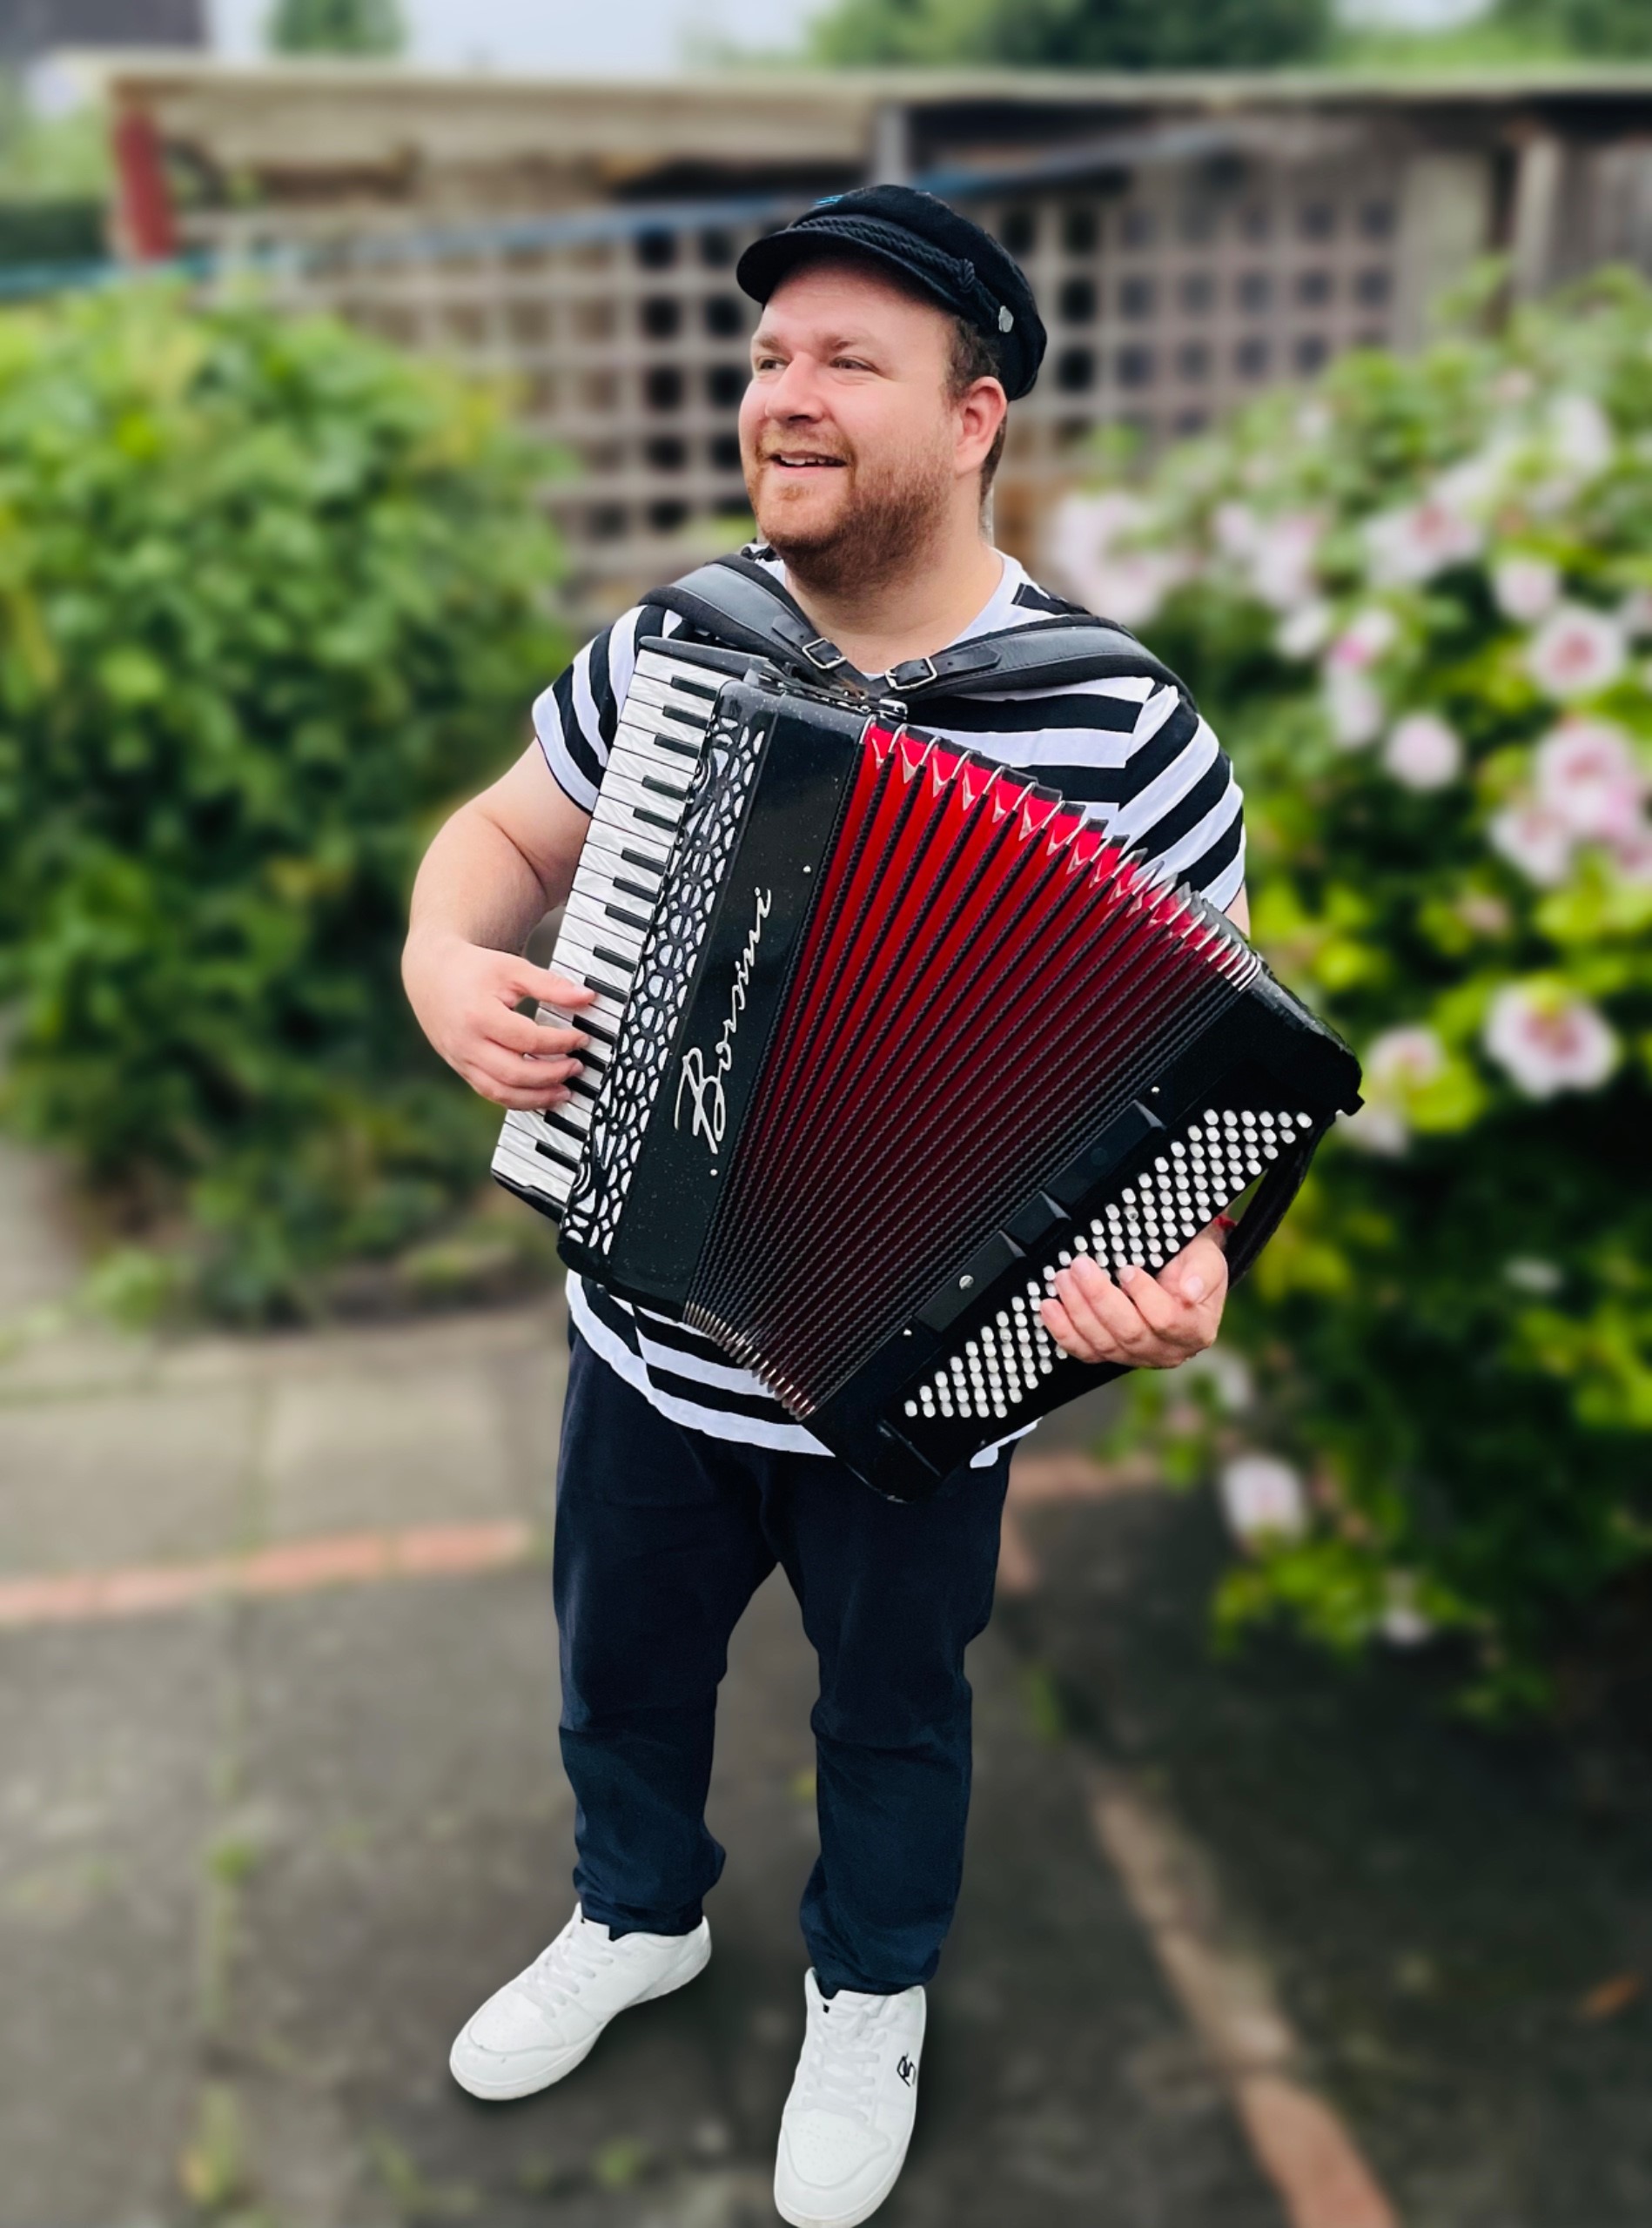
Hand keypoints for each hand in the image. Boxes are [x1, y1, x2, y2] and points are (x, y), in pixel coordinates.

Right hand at [402, 932, 594, 1111]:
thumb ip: (550, 985)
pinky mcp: (462, 1069)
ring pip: (501, 1093)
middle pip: (514, 1073)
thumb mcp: (512, 968)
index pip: (527, 1039)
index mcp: (479, 1016)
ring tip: (565, 1091)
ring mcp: (461, 1060)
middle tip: (577, 1066)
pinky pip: (491, 1093)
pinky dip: (518, 1099)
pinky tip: (541, 1094)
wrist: (431, 974)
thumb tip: (587, 997)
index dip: (560, 1042)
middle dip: (552, 1074)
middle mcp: (467, 1044)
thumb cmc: (474, 969)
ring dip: (537, 1098)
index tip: (582, 1038)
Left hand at [1040, 1217, 1232, 1369]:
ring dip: (1077, 1311)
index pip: (1167, 1320)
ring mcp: (1137, 1357)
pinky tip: (1049, 1308)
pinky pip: (1085, 1351)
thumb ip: (1204, 1272)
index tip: (1127, 1269)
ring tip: (1063, 1279)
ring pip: (1103, 1344)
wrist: (1179, 1274)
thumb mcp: (1207, 1259)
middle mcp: (1167, 1351)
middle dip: (1100, 1298)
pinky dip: (1063, 1331)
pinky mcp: (1111, 1355)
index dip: (1144, 1296)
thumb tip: (1190, 1292)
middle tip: (1080, 1267)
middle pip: (1129, 1333)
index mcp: (1195, 1330)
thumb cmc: (1192, 1265)